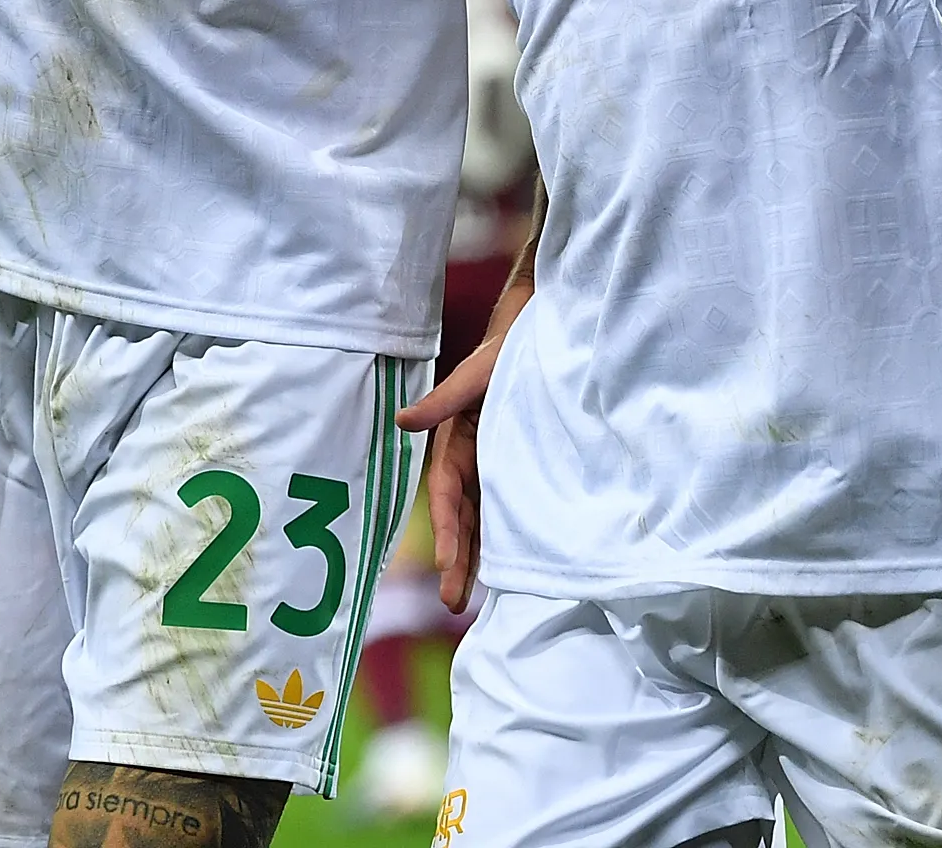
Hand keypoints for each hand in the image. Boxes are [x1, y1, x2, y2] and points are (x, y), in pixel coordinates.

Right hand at [395, 294, 526, 611]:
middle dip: (455, 559)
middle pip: (459, 516)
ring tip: (464, 602)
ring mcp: (492, 468)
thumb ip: (443, 399)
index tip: (449, 566)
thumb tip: (403, 422)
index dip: (447, 530)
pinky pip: (503, 510)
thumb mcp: (474, 374)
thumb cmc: (502, 352)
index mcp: (455, 440)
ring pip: (479, 521)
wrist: (538, 338)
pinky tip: (501, 571)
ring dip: (473, 558)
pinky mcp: (514, 471)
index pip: (446, 493)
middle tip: (452, 603)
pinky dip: (499, 539)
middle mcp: (470, 460)